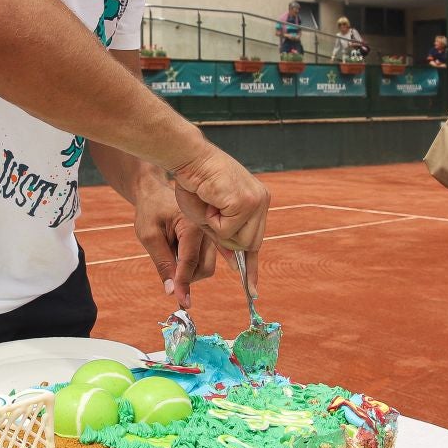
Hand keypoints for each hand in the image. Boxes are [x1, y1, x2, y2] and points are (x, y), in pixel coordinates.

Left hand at [132, 180, 214, 307]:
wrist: (157, 191)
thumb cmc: (150, 210)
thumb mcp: (149, 235)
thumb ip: (162, 263)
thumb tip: (172, 291)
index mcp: (192, 225)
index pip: (190, 262)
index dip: (184, 284)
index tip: (183, 303)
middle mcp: (208, 230)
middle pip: (205, 268)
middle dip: (188, 277)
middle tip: (167, 268)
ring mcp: (212, 234)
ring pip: (208, 266)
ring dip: (190, 270)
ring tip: (170, 252)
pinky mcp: (211, 238)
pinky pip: (209, 259)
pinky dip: (197, 266)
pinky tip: (184, 261)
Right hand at [168, 143, 270, 285]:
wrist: (187, 157)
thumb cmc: (192, 183)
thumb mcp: (208, 217)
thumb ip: (224, 238)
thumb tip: (238, 262)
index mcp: (255, 202)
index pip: (256, 240)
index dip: (252, 267)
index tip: (253, 291)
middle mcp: (261, 201)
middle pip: (250, 244)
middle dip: (226, 239)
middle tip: (210, 214)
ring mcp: (257, 200)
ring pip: (240, 240)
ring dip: (218, 229)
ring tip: (210, 204)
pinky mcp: (246, 202)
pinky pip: (228, 230)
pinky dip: (213, 221)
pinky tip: (210, 200)